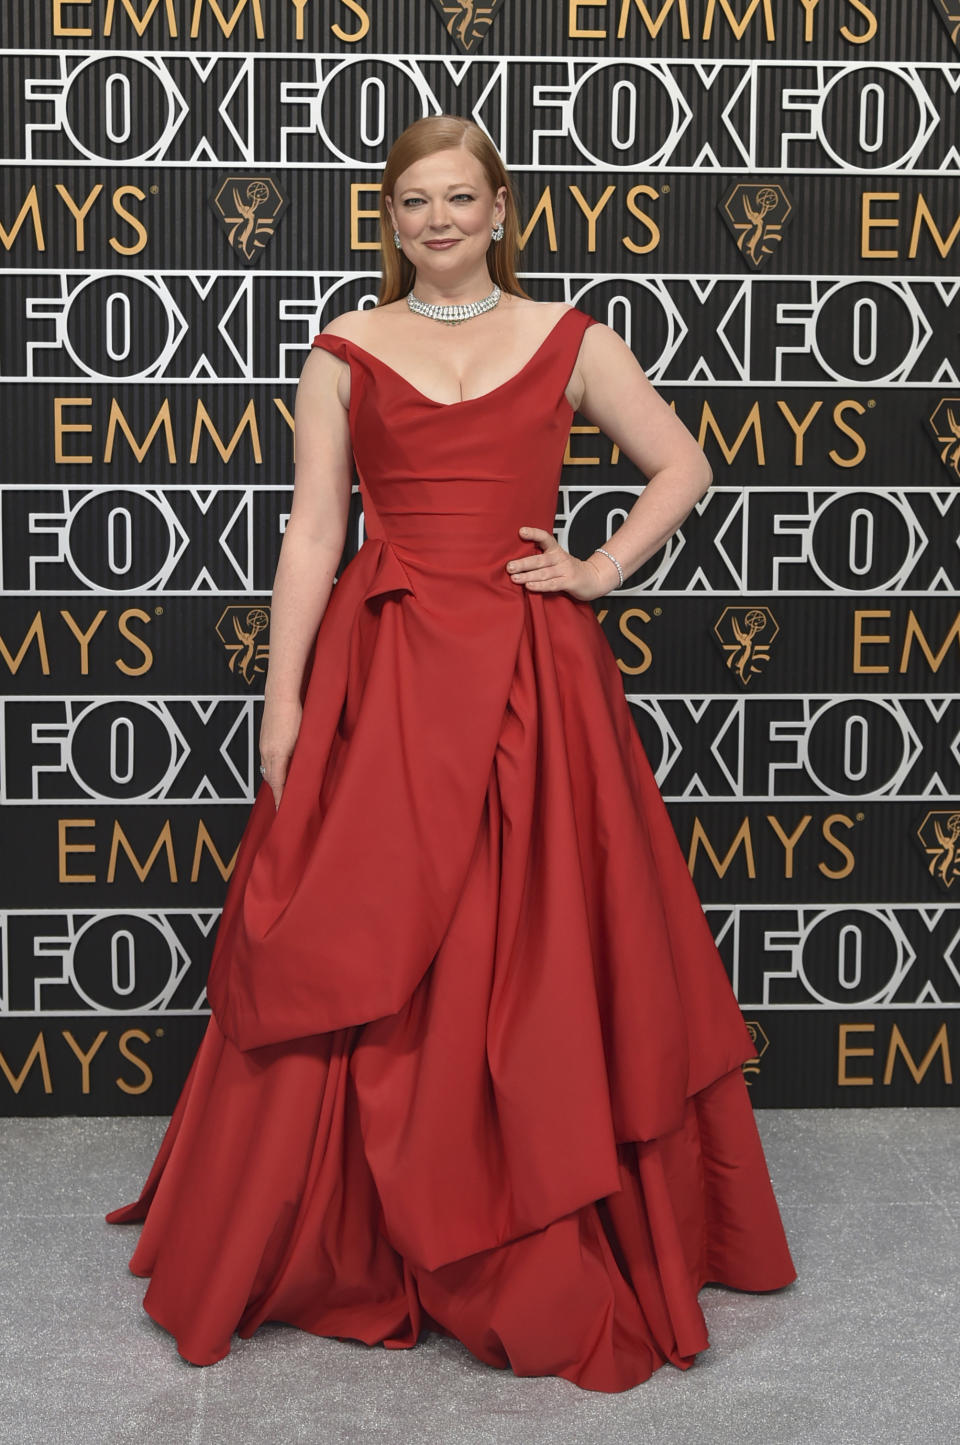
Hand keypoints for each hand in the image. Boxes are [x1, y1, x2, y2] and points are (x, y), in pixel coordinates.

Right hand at [259, 696, 301, 809]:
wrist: (281, 695)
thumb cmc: (296, 714)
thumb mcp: (304, 739)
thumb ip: (303, 758)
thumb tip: (304, 772)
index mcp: (277, 755)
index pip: (278, 784)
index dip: (282, 799)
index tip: (283, 811)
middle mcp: (267, 753)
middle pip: (271, 779)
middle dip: (278, 793)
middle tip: (286, 804)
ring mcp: (263, 746)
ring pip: (268, 770)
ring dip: (275, 781)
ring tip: (284, 791)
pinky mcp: (264, 740)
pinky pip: (266, 761)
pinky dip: (273, 770)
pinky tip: (280, 770)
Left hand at [505, 526, 619, 601]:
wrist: (594, 578)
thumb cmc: (570, 570)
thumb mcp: (557, 559)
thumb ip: (541, 558)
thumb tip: (516, 560)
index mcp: (556, 550)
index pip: (545, 538)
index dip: (533, 534)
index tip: (521, 531)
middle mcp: (560, 558)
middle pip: (540, 559)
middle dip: (523, 563)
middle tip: (509, 566)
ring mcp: (565, 570)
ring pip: (544, 573)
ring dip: (528, 576)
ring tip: (515, 578)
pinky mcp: (569, 582)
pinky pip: (552, 584)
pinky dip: (540, 586)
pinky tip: (529, 586)